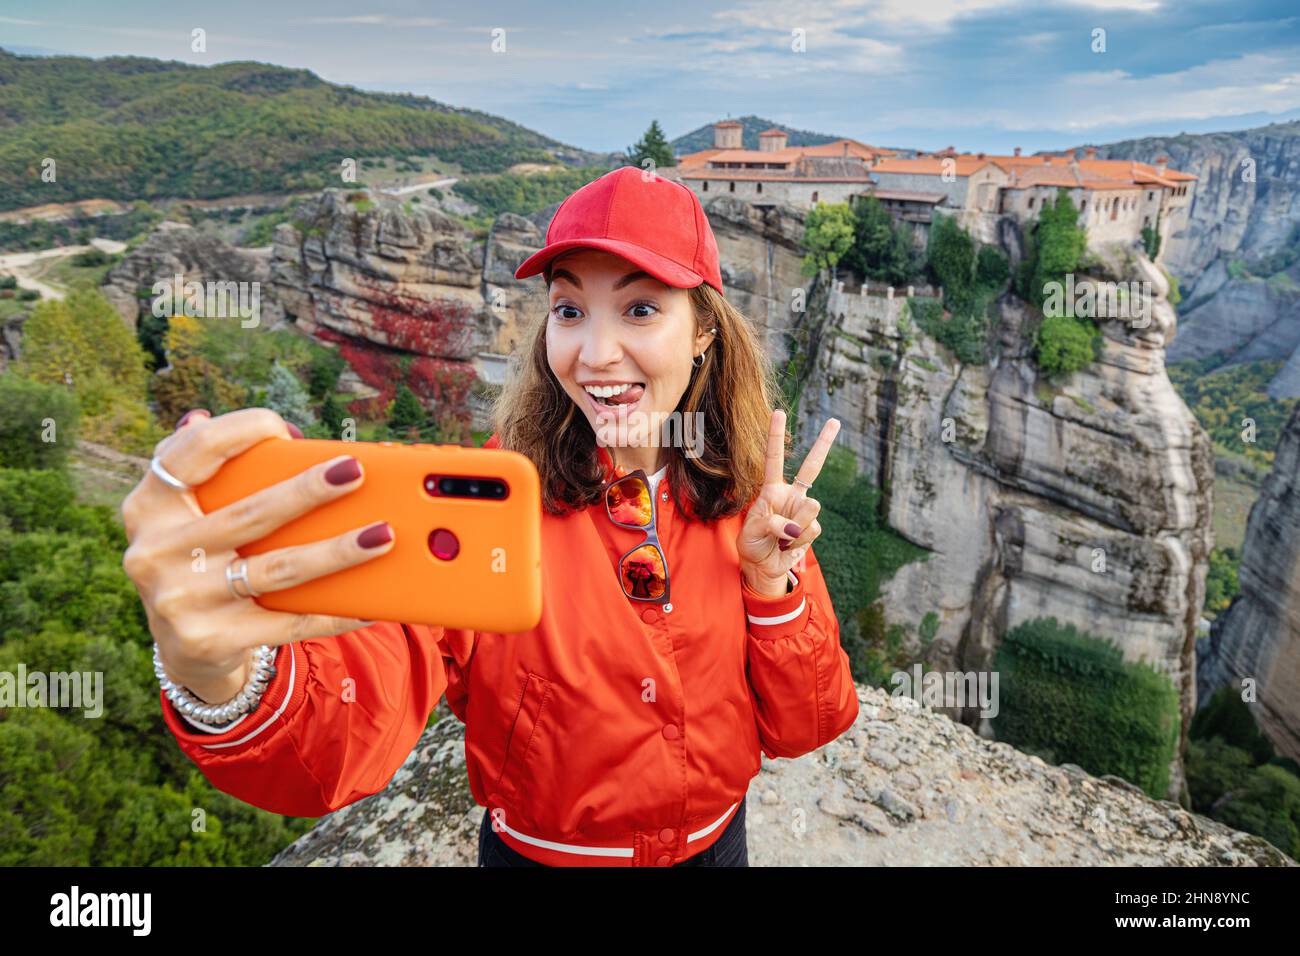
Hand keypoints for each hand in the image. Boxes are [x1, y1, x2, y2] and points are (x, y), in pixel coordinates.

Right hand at [120, 407, 392, 703]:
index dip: (237, 431)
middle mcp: (156, 551)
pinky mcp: (211, 639)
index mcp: (150, 505)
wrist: (186, 646)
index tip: (285, 428)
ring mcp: (181, 599)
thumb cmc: (203, 556)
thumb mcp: (192, 514)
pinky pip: (290, 622)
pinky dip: (336, 611)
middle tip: (354, 472)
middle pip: (249, 514)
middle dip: (307, 491)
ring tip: (382, 535)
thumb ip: (220, 469)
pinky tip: (372, 600)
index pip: (189, 452)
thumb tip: (280, 432)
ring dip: (337, 552)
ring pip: (278, 568)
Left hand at [736, 409, 839, 596]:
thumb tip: (792, 526)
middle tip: (834, 421)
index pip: (773, 459)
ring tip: (780, 539)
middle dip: (824, 444)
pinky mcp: (812, 528)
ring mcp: (803, 511)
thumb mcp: (751, 532)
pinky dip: (798, 540)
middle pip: (812, 467)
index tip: (778, 413)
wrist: (763, 566)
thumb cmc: (752, 544)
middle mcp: (790, 495)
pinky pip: (811, 529)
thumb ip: (770, 524)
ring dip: (794, 527)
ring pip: (810, 509)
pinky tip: (788, 545)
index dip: (776, 436)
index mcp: (771, 489)